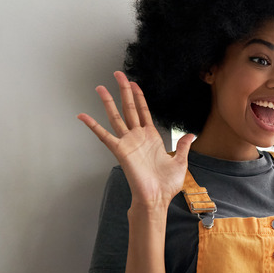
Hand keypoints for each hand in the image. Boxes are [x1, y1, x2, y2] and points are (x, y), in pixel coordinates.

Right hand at [77, 71, 193, 209]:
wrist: (158, 197)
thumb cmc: (167, 184)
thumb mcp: (180, 161)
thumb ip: (182, 146)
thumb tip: (190, 135)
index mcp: (152, 137)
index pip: (143, 111)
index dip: (139, 97)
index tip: (134, 83)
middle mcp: (138, 137)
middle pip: (129, 108)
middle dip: (124, 91)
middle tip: (118, 74)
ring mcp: (128, 142)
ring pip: (116, 117)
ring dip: (108, 102)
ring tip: (100, 87)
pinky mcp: (120, 151)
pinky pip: (104, 136)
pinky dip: (93, 126)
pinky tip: (83, 115)